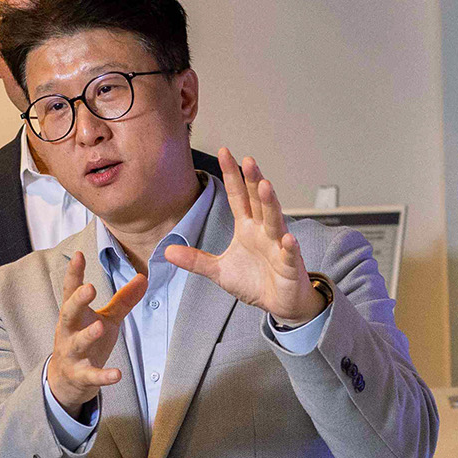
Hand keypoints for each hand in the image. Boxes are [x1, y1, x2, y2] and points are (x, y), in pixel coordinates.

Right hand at [47, 249, 144, 418]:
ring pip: (78, 343)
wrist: (68, 380)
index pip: (71, 290)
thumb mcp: (106, 318)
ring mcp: (72, 353)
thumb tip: (144, 277)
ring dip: (88, 335)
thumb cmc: (88, 341)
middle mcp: (68, 331)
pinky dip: (103, 375)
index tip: (79, 254)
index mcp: (74, 314)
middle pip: (68, 313)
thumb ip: (123, 300)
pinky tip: (116, 374)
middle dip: (77, 301)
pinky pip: (91, 375)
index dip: (74, 273)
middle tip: (89, 288)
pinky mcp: (80, 374)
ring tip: (100, 326)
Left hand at [164, 148, 319, 323]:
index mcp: (247, 228)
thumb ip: (196, 259)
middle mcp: (264, 231)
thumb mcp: (219, 271)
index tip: (224, 152)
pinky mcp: (290, 265)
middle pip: (258, 201)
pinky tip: (287, 238)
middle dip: (253, 180)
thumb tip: (167, 251)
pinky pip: (289, 254)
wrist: (280, 304)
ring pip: (275, 221)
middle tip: (248, 160)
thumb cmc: (255, 282)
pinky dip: (289, 246)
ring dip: (270, 204)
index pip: (238, 196)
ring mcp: (279, 246)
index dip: (232, 175)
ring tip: (265, 186)